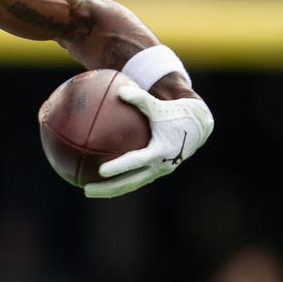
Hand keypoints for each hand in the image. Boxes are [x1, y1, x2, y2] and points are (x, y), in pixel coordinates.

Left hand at [84, 85, 213, 197]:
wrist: (196, 127)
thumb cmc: (174, 113)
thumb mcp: (158, 106)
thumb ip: (139, 98)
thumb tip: (118, 90)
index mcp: (160, 151)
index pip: (137, 162)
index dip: (120, 167)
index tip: (101, 171)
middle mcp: (159, 165)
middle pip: (130, 182)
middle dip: (108, 188)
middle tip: (85, 190)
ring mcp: (158, 171)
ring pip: (131, 185)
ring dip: (110, 190)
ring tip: (87, 191)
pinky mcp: (155, 171)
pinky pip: (133, 179)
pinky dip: (117, 182)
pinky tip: (98, 180)